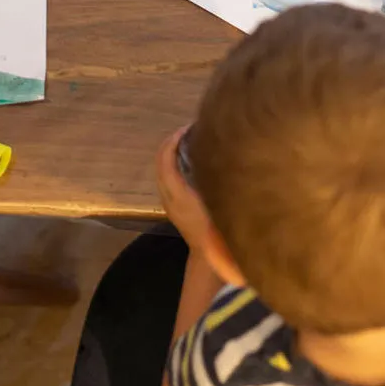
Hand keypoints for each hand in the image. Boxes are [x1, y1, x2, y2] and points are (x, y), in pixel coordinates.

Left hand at [156, 127, 210, 251]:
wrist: (210, 259)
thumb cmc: (218, 230)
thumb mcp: (220, 202)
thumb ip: (217, 180)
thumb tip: (224, 154)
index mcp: (177, 193)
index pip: (166, 159)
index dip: (174, 140)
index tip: (188, 127)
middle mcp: (168, 195)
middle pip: (160, 161)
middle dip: (171, 143)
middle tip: (190, 129)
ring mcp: (169, 202)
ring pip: (162, 169)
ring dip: (171, 152)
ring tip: (190, 140)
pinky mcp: (173, 206)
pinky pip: (167, 177)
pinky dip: (173, 163)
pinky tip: (191, 161)